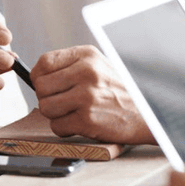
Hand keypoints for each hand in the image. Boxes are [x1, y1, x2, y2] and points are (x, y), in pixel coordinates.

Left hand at [30, 45, 153, 143]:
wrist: (148, 113)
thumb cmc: (120, 91)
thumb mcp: (99, 66)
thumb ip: (70, 66)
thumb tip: (36, 76)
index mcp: (87, 56)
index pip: (44, 62)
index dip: (39, 76)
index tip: (45, 85)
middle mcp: (86, 72)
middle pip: (41, 86)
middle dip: (46, 97)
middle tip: (61, 102)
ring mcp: (87, 96)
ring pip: (45, 107)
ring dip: (55, 115)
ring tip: (71, 113)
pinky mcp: (88, 119)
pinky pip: (57, 126)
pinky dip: (64, 129)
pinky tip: (79, 124)